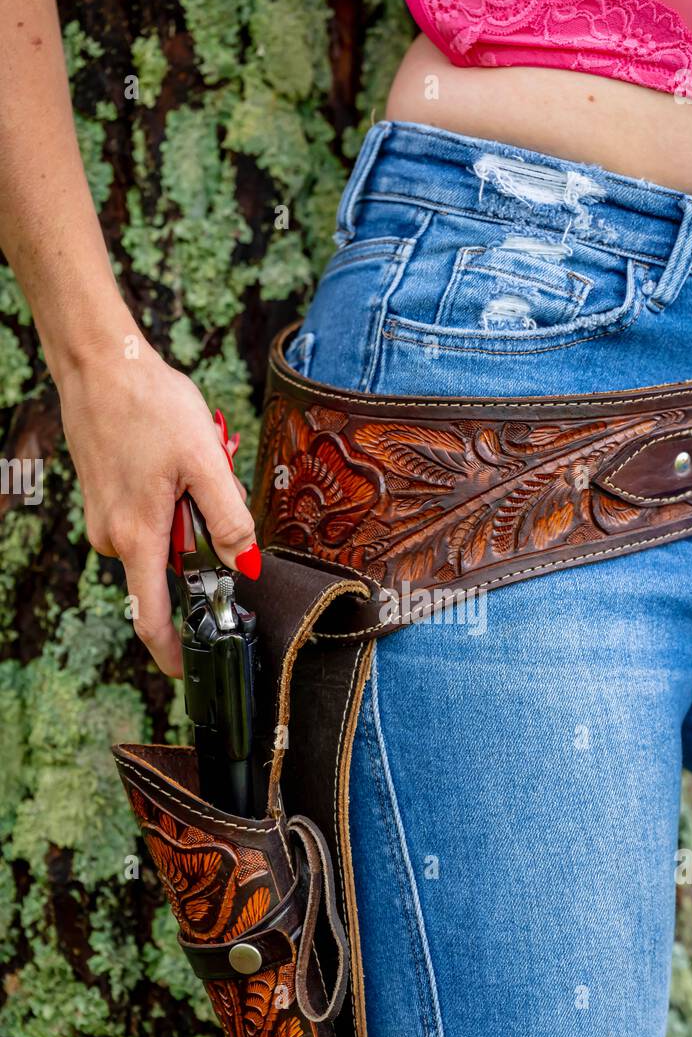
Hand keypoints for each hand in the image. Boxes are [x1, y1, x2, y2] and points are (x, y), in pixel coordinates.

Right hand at [59, 337, 258, 677]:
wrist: (100, 364)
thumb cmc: (150, 407)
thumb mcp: (205, 462)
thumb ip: (229, 520)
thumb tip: (246, 566)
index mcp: (137, 538)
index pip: (153, 618)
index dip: (173, 652)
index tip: (192, 672)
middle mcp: (114, 538)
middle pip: (170, 569)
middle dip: (201, 543)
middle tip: (212, 484)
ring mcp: (105, 519)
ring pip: (162, 539)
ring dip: (188, 512)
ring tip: (189, 460)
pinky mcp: (105, 500)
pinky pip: (148, 518)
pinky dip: (171, 497)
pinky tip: (172, 458)